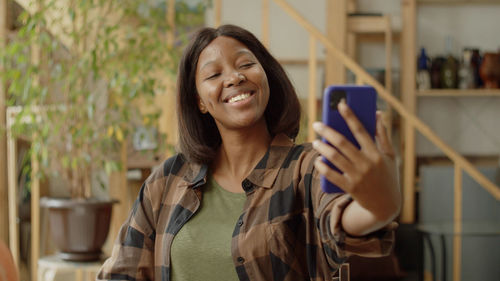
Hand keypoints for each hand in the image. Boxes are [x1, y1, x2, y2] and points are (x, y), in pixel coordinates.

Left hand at [312, 101, 399, 223]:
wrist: (386, 206)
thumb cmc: (387, 175)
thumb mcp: (389, 155)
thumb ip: (382, 134)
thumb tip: (377, 113)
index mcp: (376, 152)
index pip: (361, 129)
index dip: (350, 115)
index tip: (340, 104)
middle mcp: (367, 163)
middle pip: (342, 143)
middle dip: (327, 131)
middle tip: (317, 124)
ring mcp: (358, 176)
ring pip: (335, 157)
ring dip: (322, 148)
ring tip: (315, 142)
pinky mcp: (350, 188)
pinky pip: (332, 175)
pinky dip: (323, 167)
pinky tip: (318, 160)